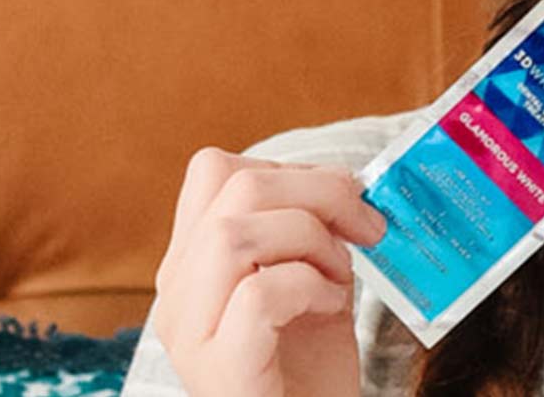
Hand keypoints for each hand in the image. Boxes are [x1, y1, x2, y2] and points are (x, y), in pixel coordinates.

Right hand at [151, 147, 388, 396]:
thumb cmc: (309, 373)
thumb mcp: (311, 287)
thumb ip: (312, 239)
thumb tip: (349, 188)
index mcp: (193, 264)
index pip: (214, 170)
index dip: (291, 169)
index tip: (344, 201)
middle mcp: (177, 293)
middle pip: (232, 186)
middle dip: (318, 192)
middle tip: (366, 229)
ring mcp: (191, 333)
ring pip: (234, 234)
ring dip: (311, 241)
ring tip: (339, 278)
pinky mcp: (220, 370)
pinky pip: (258, 295)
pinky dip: (309, 288)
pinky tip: (330, 308)